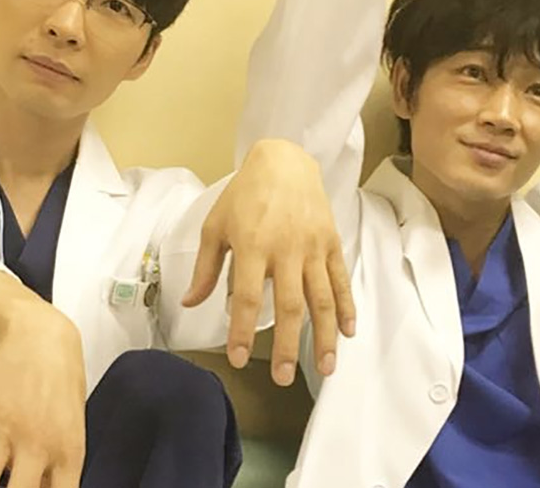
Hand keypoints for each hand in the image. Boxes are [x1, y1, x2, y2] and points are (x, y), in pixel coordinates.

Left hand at [183, 139, 354, 385]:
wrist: (284, 161)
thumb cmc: (245, 194)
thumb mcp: (216, 226)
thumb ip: (206, 268)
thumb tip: (191, 303)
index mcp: (253, 245)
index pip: (246, 297)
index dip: (241, 330)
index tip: (237, 357)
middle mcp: (286, 249)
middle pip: (289, 305)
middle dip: (286, 345)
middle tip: (282, 377)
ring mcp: (313, 247)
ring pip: (321, 298)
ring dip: (323, 336)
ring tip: (324, 367)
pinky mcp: (331, 243)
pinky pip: (340, 280)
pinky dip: (346, 307)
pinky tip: (347, 332)